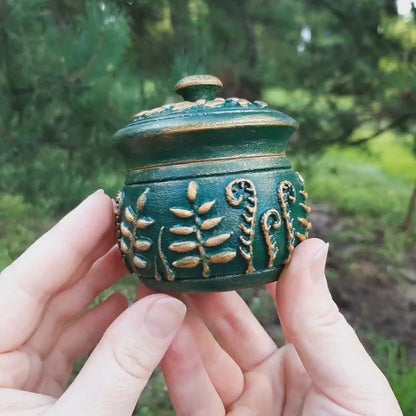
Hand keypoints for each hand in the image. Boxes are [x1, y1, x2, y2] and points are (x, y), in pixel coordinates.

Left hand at [0, 191, 185, 415]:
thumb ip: (124, 363)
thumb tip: (169, 305)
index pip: (27, 278)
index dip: (69, 235)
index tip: (103, 201)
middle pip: (46, 289)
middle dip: (90, 253)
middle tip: (129, 223)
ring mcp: (11, 375)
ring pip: (59, 313)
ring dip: (100, 286)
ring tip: (136, 258)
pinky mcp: (30, 392)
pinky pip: (67, 343)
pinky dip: (100, 324)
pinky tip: (127, 306)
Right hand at [160, 239, 402, 414]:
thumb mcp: (349, 384)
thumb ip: (319, 318)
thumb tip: (310, 245)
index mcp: (305, 362)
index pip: (272, 303)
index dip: (249, 270)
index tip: (226, 238)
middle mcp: (267, 382)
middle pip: (225, 327)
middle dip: (201, 291)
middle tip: (180, 255)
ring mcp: (237, 409)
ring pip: (200, 357)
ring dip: (179, 321)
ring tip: (157, 282)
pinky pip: (190, 396)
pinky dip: (175, 365)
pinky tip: (161, 332)